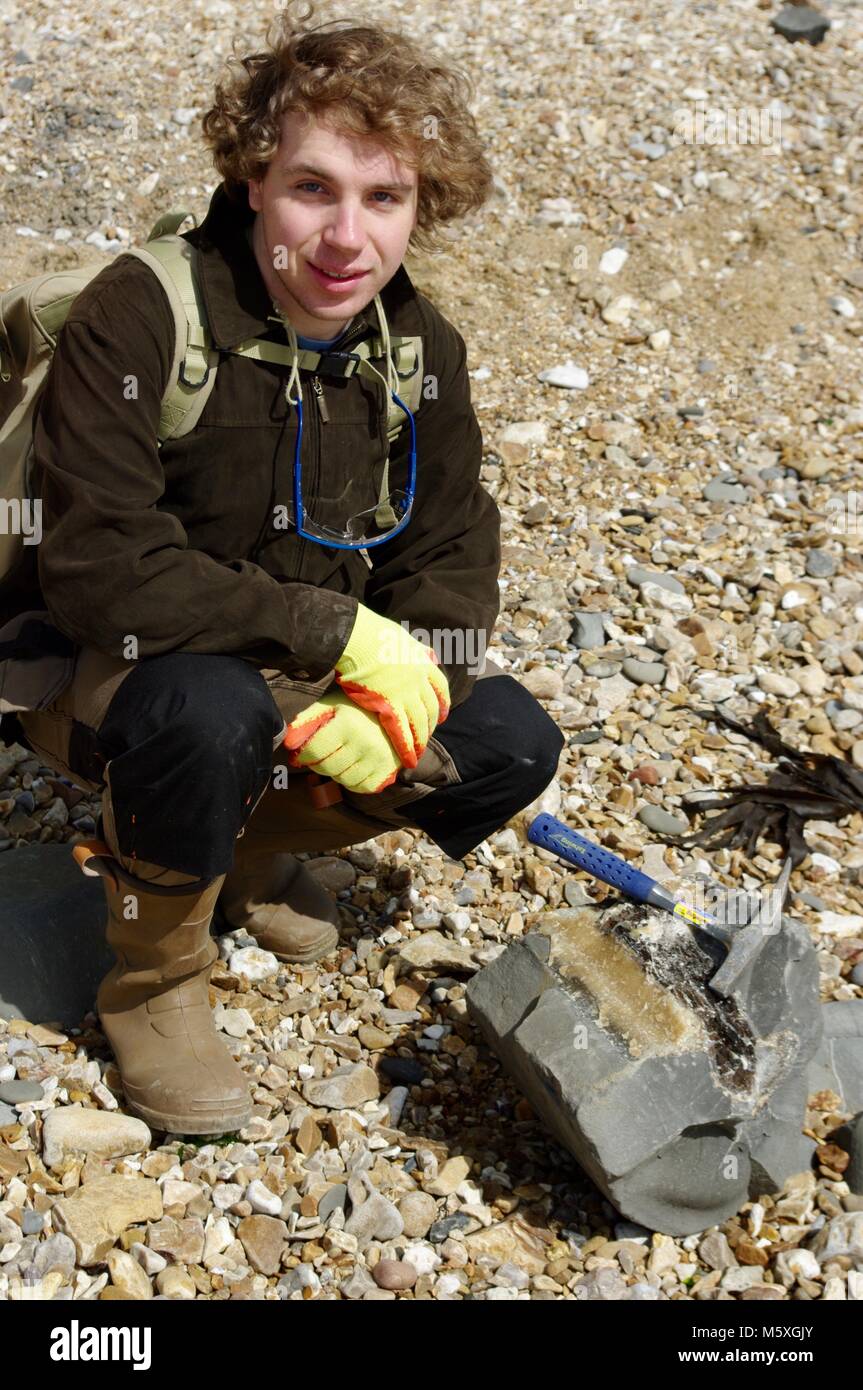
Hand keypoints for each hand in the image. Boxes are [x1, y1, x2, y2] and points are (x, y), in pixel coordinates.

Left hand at [282, 690, 402, 793]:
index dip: (303, 755)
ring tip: (338, 758)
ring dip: (335, 773)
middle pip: (327, 768)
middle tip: (321, 754)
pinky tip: (352, 768)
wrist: (395, 710)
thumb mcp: (329, 706)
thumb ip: (305, 723)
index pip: (314, 751)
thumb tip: (287, 744)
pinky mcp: (388, 770)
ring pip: (343, 780)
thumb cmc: (355, 707)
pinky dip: (353, 782)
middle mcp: (363, 743)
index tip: (303, 752)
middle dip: (317, 764)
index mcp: (346, 725)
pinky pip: (362, 787)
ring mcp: (377, 759)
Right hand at [334, 603, 449, 767]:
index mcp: (422, 662)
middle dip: (430, 725)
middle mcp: (418, 680)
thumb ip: (412, 649)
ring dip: (420, 741)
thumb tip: (422, 652)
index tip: (443, 715)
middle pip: (430, 708)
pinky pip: (401, 732)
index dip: (442, 703)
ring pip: (419, 723)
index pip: (439, 687)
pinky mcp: (389, 706)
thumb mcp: (400, 637)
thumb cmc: (372, 634)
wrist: (359, 638)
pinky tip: (409, 760)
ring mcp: (406, 694)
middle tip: (428, 737)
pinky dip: (406, 748)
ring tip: (419, 755)